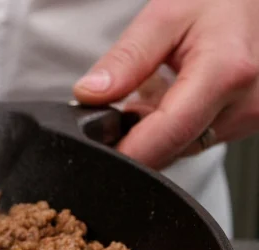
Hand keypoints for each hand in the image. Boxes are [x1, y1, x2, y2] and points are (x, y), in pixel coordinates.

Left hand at [73, 0, 258, 170]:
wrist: (256, 0)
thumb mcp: (165, 16)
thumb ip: (126, 59)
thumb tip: (90, 95)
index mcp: (226, 73)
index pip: (166, 136)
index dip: (126, 150)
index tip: (97, 148)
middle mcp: (244, 104)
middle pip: (171, 148)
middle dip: (136, 134)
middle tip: (124, 100)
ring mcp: (248, 117)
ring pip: (181, 147)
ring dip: (156, 129)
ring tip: (156, 87)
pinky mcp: (246, 123)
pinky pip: (196, 138)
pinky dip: (174, 125)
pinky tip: (174, 95)